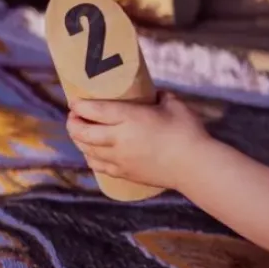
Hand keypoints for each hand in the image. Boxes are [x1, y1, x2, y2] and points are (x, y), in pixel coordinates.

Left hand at [66, 91, 209, 190]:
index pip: (93, 110)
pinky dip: (90, 157)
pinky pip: (98, 166)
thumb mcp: (173, 104)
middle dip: (73, 123)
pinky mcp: (125, 173)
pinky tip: (92, 153)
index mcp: (129, 118)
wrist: (195, 166)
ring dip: (79, 140)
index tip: (74, 101)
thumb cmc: (187, 132)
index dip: (79, 105)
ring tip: (80, 133)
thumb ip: (159, 96)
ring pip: (87, 150)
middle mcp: (119, 139)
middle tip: (74, 116)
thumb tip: (152, 94)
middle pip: (82, 132)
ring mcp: (120, 159)